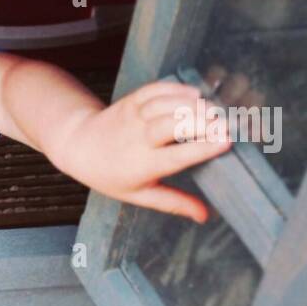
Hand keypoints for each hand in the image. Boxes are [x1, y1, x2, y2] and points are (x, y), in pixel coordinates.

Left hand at [55, 81, 235, 222]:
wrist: (80, 146)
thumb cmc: (112, 175)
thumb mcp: (140, 194)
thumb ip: (173, 203)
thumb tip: (205, 216)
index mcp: (142, 165)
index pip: (175, 157)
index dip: (201, 148)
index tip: (226, 143)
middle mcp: (137, 138)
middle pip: (170, 127)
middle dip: (200, 123)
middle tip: (226, 124)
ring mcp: (134, 116)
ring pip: (164, 106)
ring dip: (192, 105)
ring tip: (216, 111)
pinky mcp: (132, 100)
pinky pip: (156, 90)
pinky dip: (176, 89)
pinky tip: (195, 94)